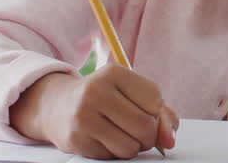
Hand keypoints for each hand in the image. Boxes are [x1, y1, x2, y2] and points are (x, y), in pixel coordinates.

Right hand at [9, 65, 178, 158]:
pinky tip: (105, 140)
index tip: (148, 114)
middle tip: (141, 133)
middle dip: (150, 136)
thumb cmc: (104, 98)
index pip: (155, 100)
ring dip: (133, 147)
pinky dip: (116, 153)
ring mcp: (83, 116)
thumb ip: (160, 112)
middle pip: (145, 126)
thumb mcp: (130, 92)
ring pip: (130, 146)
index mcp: (114, 73)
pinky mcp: (76, 139)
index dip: (158, 114)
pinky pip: (112, 156)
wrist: (57, 106)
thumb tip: (169, 140)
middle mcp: (96, 91)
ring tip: (123, 136)